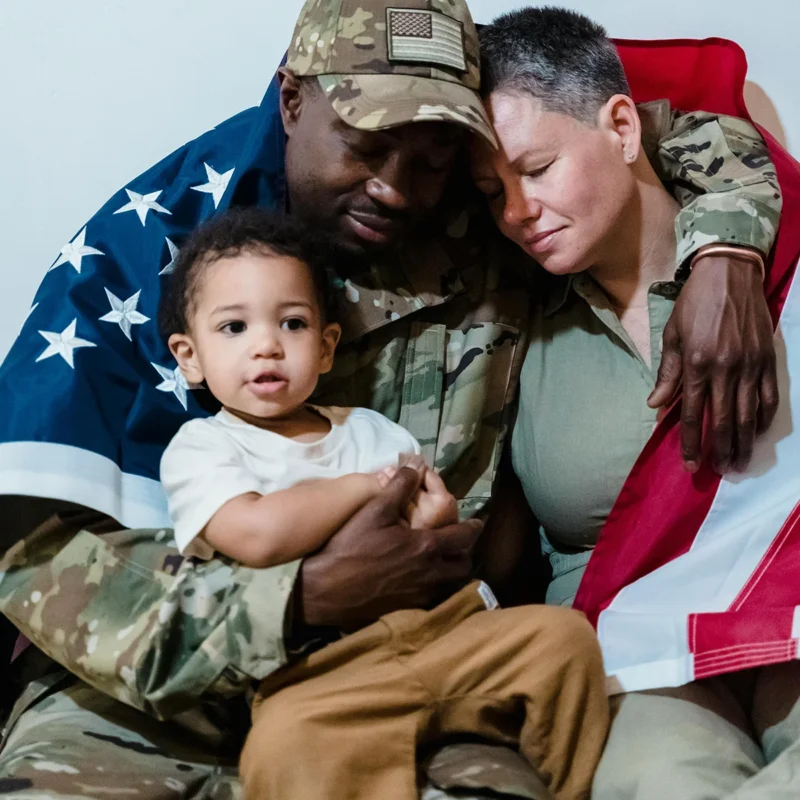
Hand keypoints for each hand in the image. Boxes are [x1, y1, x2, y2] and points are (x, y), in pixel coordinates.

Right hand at [298, 466, 481, 630]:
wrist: (326, 590)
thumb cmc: (351, 546)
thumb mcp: (375, 510)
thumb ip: (399, 486)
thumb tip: (416, 466)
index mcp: (427, 546)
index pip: (464, 536)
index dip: (474, 527)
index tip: (478, 522)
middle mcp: (431, 573)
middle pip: (464, 566)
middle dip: (466, 553)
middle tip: (459, 543)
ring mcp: (420, 595)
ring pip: (451, 584)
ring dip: (452, 572)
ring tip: (443, 562)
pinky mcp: (407, 609)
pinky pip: (433, 598)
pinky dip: (435, 587)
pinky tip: (422, 580)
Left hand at [648, 253, 777, 473]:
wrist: (729, 274)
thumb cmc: (694, 304)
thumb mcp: (672, 336)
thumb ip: (666, 374)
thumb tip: (655, 405)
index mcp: (695, 364)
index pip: (691, 413)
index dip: (691, 442)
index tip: (691, 465)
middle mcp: (724, 368)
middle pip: (723, 420)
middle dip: (719, 450)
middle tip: (718, 472)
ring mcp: (749, 365)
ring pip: (748, 415)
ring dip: (743, 442)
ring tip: (739, 463)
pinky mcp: (767, 359)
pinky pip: (768, 397)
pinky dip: (763, 418)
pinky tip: (757, 433)